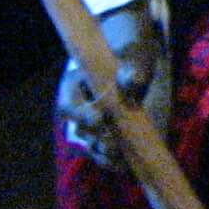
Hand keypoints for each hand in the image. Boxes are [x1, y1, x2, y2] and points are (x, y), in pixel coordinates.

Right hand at [57, 3, 161, 168]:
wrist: (140, 51)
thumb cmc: (130, 44)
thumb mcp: (133, 49)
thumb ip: (133, 66)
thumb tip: (129, 83)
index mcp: (75, 84)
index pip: (68, 105)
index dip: (81, 114)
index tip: (100, 116)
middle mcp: (81, 106)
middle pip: (80, 131)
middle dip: (96, 138)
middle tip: (112, 141)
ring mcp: (97, 122)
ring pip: (92, 145)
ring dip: (104, 154)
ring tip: (120, 156)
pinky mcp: (115, 133)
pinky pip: (107, 155)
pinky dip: (115, 161)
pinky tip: (126, 163)